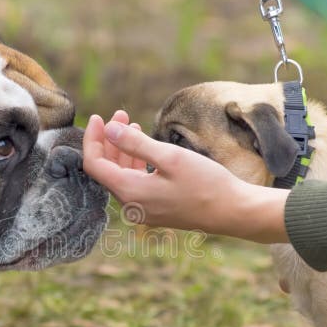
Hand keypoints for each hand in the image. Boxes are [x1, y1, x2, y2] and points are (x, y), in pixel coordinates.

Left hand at [82, 111, 290, 242]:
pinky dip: (135, 163)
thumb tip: (108, 130)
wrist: (233, 212)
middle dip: (108, 140)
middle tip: (120, 114)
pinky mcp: (155, 209)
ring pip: (121, 176)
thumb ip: (135, 144)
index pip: (95, 165)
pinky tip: (144, 146)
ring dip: (122, 150)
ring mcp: (143, 210)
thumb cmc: (205, 183)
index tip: (97, 117)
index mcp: (130, 193)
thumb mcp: (170, 157)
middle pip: (106, 170)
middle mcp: (131, 205)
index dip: (92, 140)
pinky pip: (135, 183)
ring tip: (131, 124)